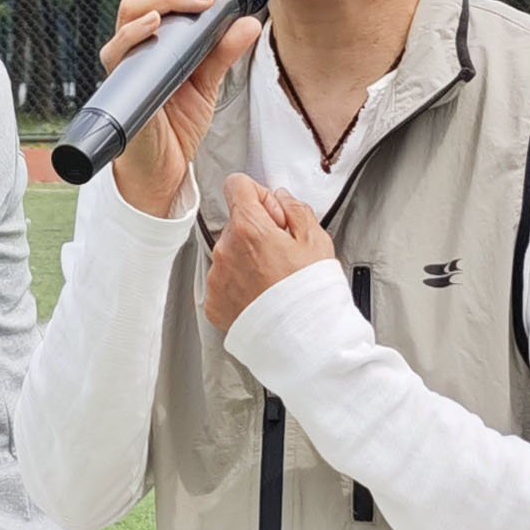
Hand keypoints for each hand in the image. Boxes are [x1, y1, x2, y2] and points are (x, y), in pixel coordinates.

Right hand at [102, 0, 264, 218]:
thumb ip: (225, 50)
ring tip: (201, 1)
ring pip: (133, 7)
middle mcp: (137, 37)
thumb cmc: (177, 121)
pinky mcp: (120, 79)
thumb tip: (250, 22)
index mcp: (159, 30)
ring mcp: (126, 57)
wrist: (163, 167)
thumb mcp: (210, 80)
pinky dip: (136, 29)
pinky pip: (119, 47)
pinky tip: (157, 21)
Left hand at [202, 172, 335, 335]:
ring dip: (247, 258)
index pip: (238, 186)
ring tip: (274, 280)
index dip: (260, 195)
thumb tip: (282, 198)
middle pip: (236, 222)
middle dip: (257, 230)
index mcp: (249, 229)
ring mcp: (217, 277)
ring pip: (229, 252)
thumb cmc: (311, 295)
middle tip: (283, 253)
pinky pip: (224, 280)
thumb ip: (296, 210)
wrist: (303, 343)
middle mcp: (225, 250)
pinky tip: (262, 295)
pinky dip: (239, 284)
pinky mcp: (213, 302)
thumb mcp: (316, 241)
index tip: (273, 213)